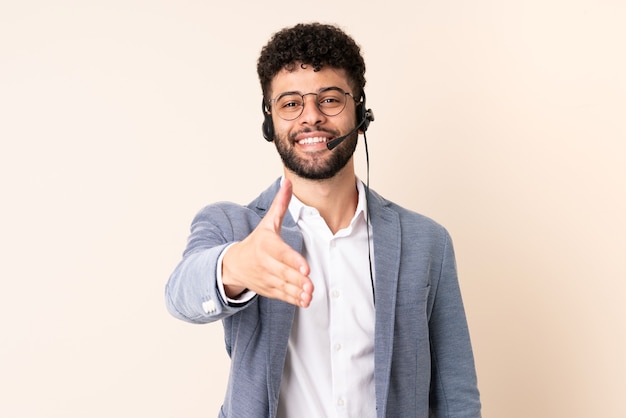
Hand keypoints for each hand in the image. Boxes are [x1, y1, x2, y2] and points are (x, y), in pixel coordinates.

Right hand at [222, 179, 313, 307]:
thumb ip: (280, 205)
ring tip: (309, 294)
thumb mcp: (267, 223)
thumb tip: (288, 182)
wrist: (233, 264)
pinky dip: (292, 299)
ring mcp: (265, 277)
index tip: (306, 268)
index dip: (293, 261)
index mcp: (265, 245)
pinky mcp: (267, 289)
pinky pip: (281, 295)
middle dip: (297, 279)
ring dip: (296, 291)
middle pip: (283, 272)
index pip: (281, 253)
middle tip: (311, 284)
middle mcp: (264, 262)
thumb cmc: (256, 242)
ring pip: (283, 286)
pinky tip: (304, 301)